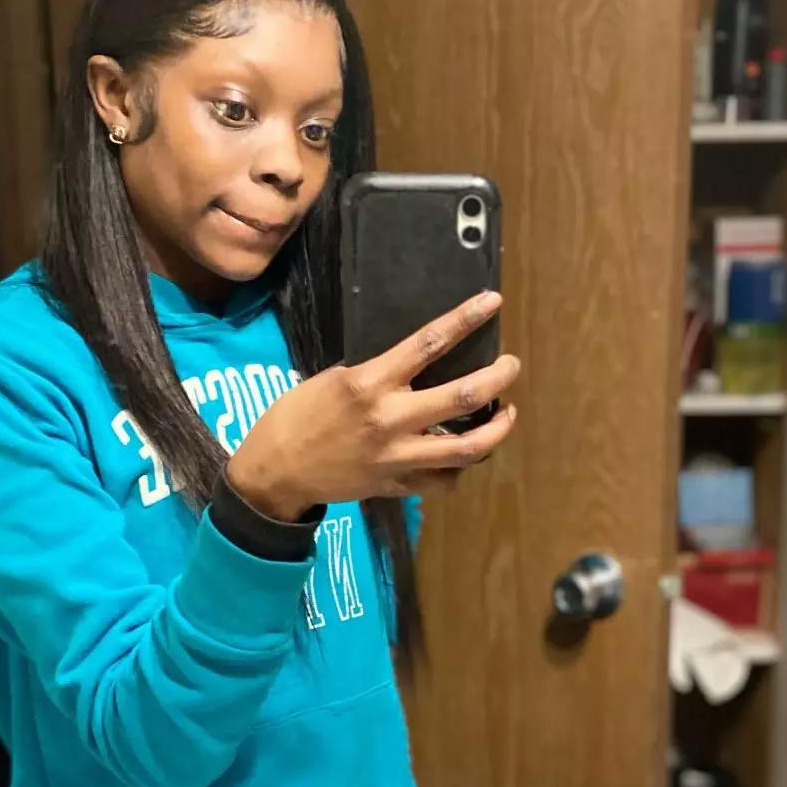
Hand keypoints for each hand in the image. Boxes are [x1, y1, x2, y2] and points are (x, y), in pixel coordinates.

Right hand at [227, 292, 519, 518]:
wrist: (275, 471)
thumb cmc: (296, 416)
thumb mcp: (332, 379)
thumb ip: (377, 375)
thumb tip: (413, 365)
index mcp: (370, 383)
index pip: (429, 343)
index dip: (465, 319)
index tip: (492, 302)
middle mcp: (390, 419)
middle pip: (464, 396)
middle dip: (498, 377)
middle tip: (511, 366)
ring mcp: (398, 456)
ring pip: (468, 447)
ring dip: (497, 429)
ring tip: (507, 412)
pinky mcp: (398, 484)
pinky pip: (443, 479)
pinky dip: (460, 468)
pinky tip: (466, 453)